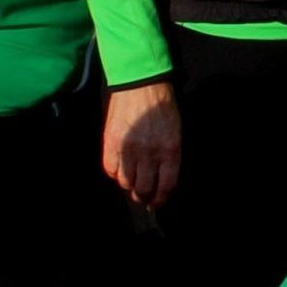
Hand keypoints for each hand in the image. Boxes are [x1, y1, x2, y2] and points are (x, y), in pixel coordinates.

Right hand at [103, 80, 181, 211]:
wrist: (140, 84)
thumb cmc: (162, 107)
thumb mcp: (176, 133)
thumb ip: (170, 157)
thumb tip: (162, 180)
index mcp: (170, 151)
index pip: (166, 186)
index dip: (160, 199)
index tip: (157, 202)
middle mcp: (149, 153)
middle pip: (143, 189)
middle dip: (143, 196)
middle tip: (142, 195)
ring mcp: (128, 149)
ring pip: (125, 182)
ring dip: (129, 185)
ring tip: (131, 181)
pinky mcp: (111, 142)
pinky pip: (110, 169)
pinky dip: (114, 172)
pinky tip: (119, 168)